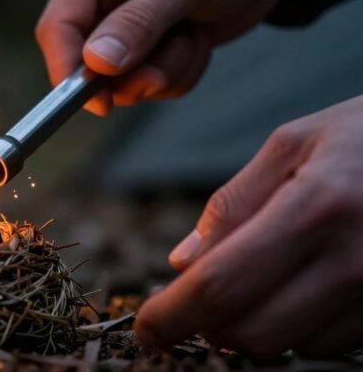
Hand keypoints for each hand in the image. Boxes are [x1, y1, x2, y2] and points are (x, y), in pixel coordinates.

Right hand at [36, 0, 308, 113]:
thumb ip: (139, 22)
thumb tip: (96, 63)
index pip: (58, 24)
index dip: (68, 67)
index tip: (97, 102)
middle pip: (85, 61)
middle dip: (133, 71)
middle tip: (168, 62)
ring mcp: (120, 23)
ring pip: (120, 79)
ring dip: (164, 71)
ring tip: (193, 36)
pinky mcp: (144, 45)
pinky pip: (148, 82)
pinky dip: (178, 72)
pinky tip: (196, 40)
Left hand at [136, 95, 362, 356]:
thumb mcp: (293, 143)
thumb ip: (232, 204)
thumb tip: (181, 265)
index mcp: (317, 207)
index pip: (223, 285)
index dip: (173, 315)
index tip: (146, 328)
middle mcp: (357, 259)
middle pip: (253, 332)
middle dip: (211, 324)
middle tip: (201, 298)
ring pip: (292, 346)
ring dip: (260, 324)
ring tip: (269, 274)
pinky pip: (334, 344)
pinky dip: (304, 325)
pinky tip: (309, 283)